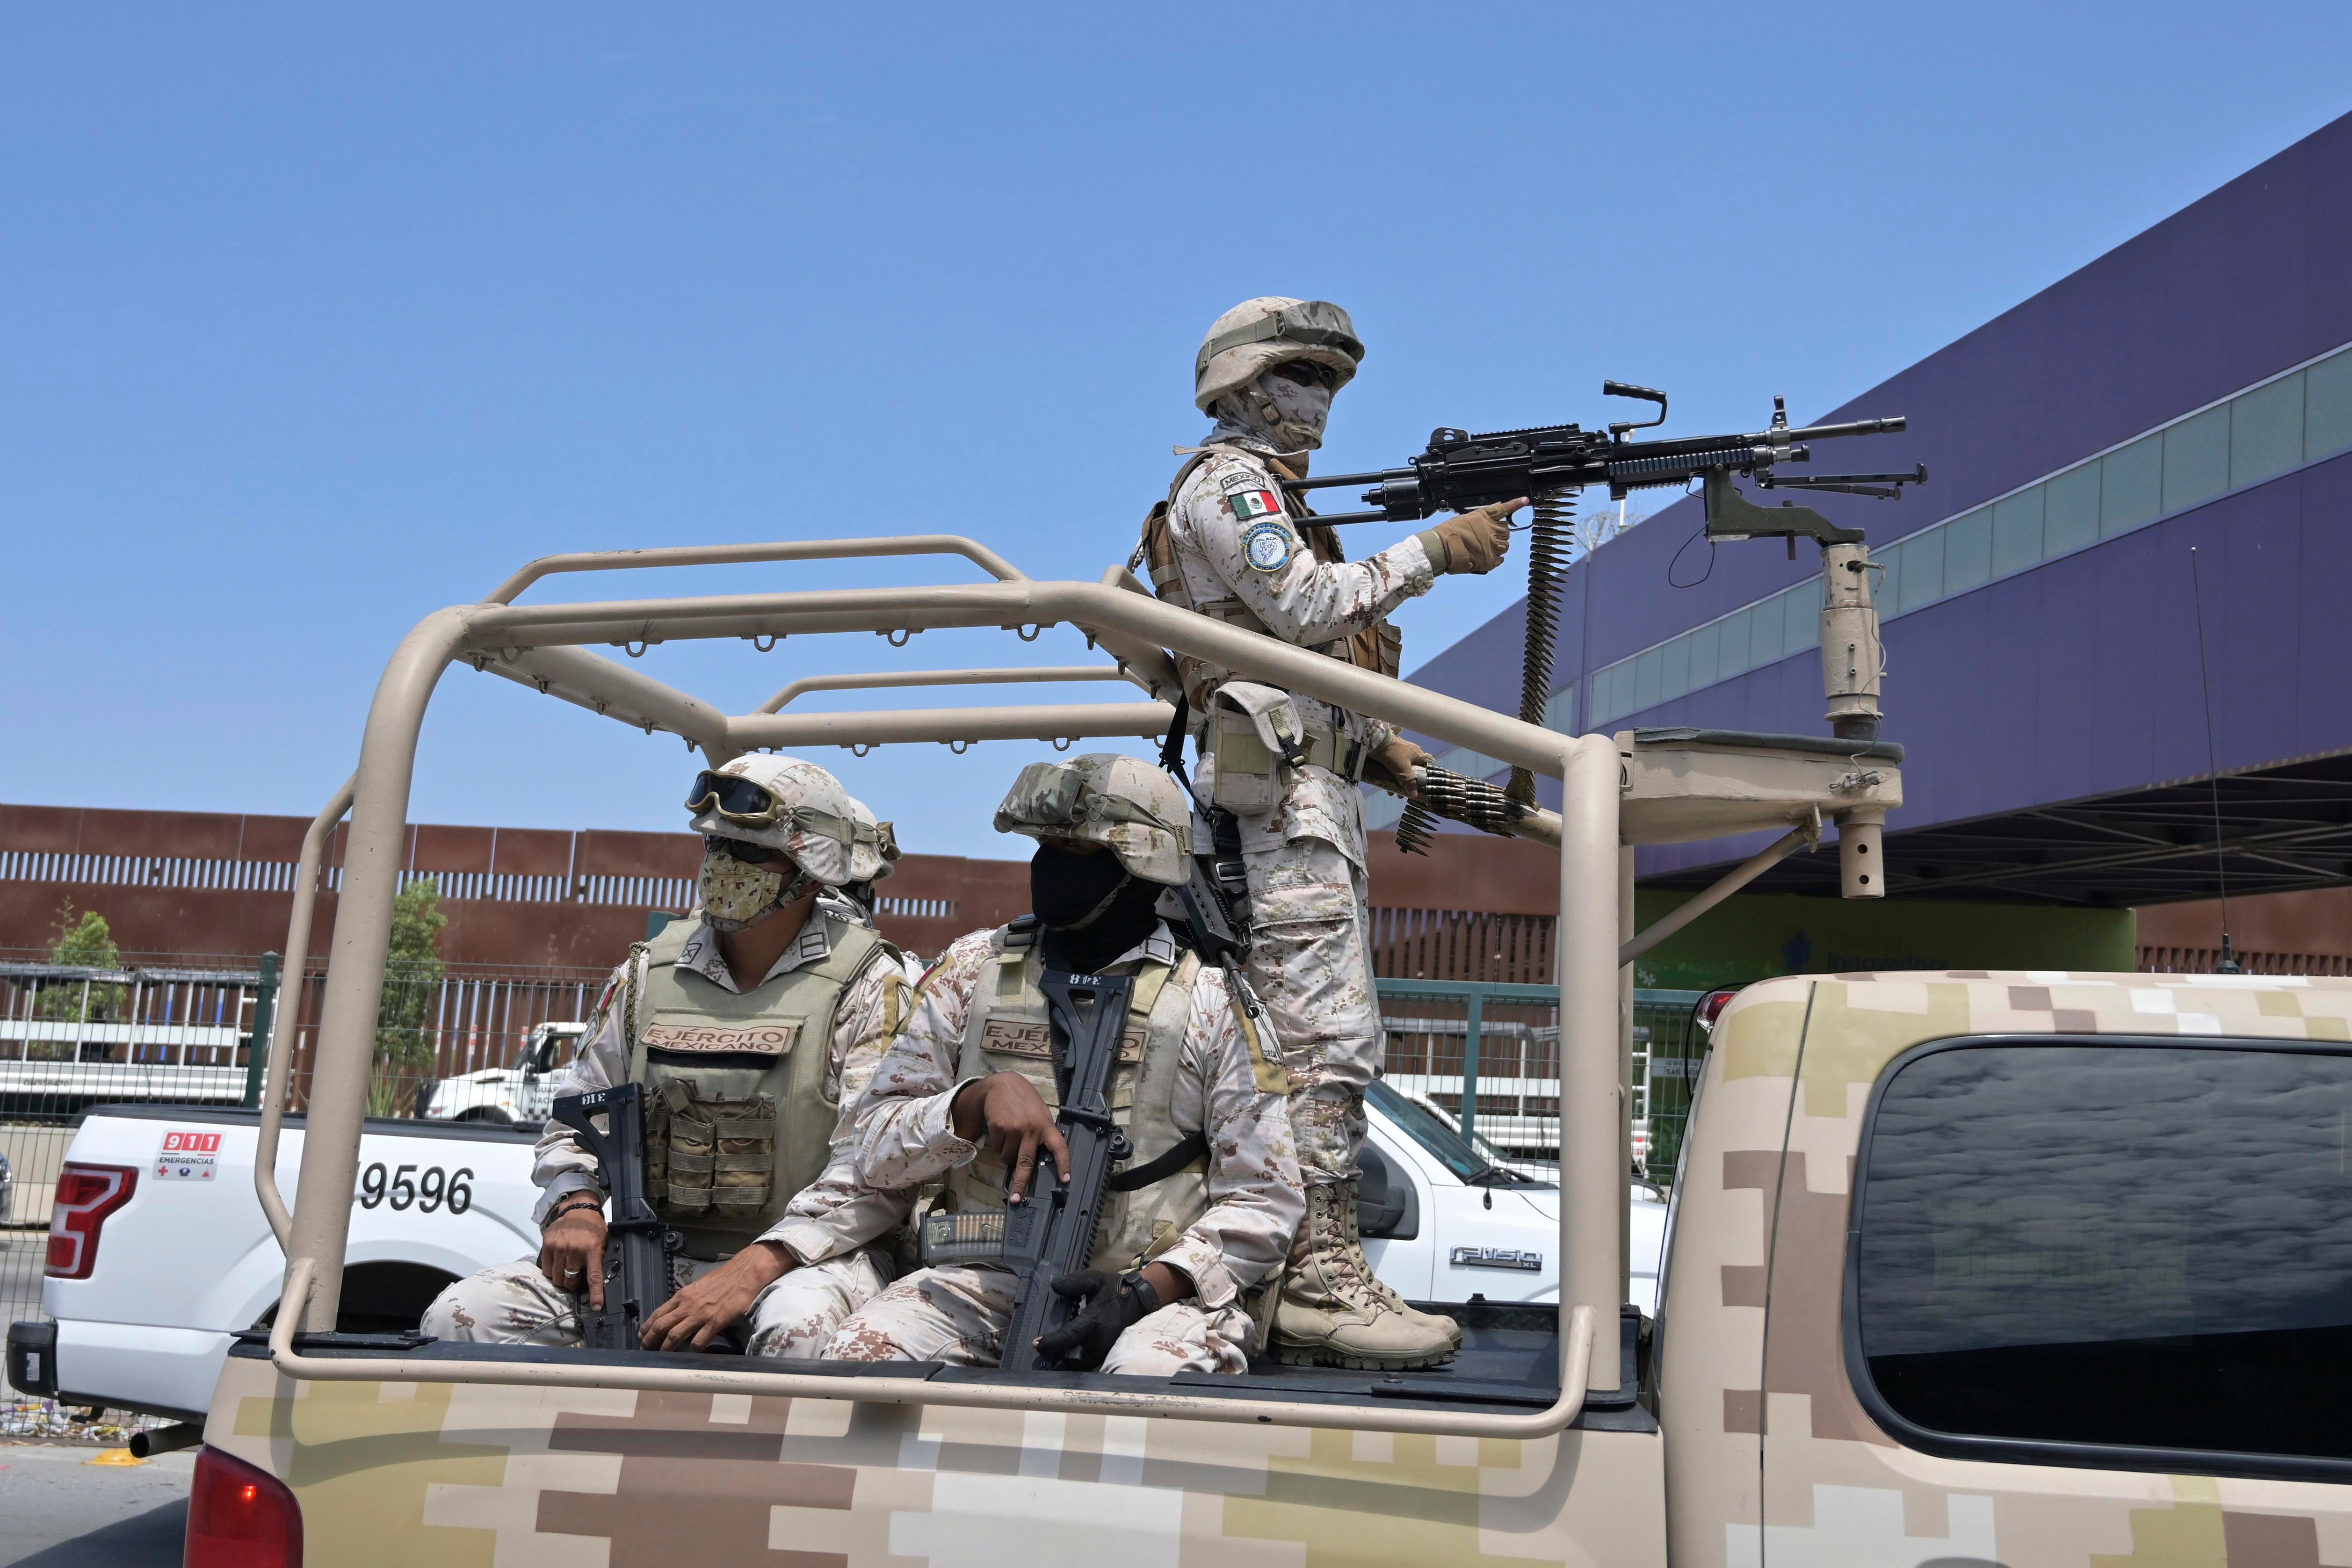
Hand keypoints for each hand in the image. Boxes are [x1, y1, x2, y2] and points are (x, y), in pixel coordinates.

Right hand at [538, 1206, 607, 1308]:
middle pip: (570, 1281)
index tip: (596, 1307)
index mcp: (592, 1249)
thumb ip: (598, 1258)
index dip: (595, 1294)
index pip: (594, 1277)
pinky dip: (552, 1271)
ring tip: (566, 1271)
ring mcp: (559, 1247)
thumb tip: (597, 1280)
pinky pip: (547, 1269)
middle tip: (575, 1278)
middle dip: (572, 1284)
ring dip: (562, 1278)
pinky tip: (558, 1264)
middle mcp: (574, 1249)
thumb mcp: (602, 1241)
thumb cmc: (592, 1227)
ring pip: (557, 1277)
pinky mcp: (547, 1245)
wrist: (578, 1208)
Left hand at [639, 1241, 792, 1351]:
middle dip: (650, 1339)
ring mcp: (700, 1315)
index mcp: (682, 1296)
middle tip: (645, 1349)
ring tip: (661, 1355)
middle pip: (661, 1325)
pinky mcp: (714, 1322)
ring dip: (666, 1347)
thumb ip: (687, 1300)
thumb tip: (678, 1312)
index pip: (658, 1313)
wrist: (743, 1274)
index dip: (647, 1326)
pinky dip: (693, 1348)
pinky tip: (692, 1353)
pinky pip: (699, 1340)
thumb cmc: (722, 1279)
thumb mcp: (698, 1287)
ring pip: (675, 1334)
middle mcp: (687, 1305)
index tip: (641, 1335)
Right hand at [950, 1072, 1069, 1203]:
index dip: (1063, 1164)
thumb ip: (1042, 1133)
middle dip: (1020, 1184)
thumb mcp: (1039, 1114)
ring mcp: (1015, 1129)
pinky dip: (998, 1144)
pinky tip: (1001, 1129)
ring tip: (1009, 1136)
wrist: (1001, 1084)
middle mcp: (1032, 1129)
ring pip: (1008, 1158)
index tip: (1065, 1180)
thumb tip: (1039, 1158)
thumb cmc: (1024, 1101)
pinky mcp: (999, 1128)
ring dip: (1007, 1154)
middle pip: (1026, 1163)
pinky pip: (998, 1148)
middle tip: (1016, 1198)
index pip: (1059, 1147)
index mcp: (1047, 1126)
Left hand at [1031, 1268, 1162, 1369]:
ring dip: (1067, 1366)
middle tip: (1041, 1359)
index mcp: (1095, 1321)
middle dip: (1057, 1362)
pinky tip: (1066, 1359)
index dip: (1052, 1342)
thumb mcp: (1095, 1279)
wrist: (1140, 1300)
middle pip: (1075, 1360)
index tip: (1036, 1344)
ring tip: (1051, 1361)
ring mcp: (1105, 1349)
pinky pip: (1090, 1363)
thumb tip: (1054, 1286)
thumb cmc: (1116, 1289)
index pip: (1070, 1336)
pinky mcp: (1108, 1352)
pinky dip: (1078, 1364)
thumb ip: (1074, 1282)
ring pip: (1083, 1365)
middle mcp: (1100, 1340)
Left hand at [1375, 738, 1433, 797]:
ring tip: (1392, 791)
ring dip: (1398, 779)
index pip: (1429, 761)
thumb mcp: (1403, 770)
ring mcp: (1399, 749)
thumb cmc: (1393, 754)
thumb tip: (1415, 795)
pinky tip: (1385, 781)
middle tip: (1406, 791)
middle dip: (1410, 780)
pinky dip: (1390, 773)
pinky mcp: (1389, 750)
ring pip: (1402, 767)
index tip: (1428, 780)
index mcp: (1417, 753)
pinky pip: (1392, 763)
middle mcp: (1410, 750)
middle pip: (1414, 767)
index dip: (1429, 771)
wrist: (1375, 741)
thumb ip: (1409, 782)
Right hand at [1422, 498, 1524, 574]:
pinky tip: (1488, 557)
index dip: (1516, 504)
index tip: (1525, 501)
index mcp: (1484, 517)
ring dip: (1498, 546)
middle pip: (1506, 530)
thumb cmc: (1448, 532)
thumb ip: (1478, 521)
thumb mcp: (1464, 518)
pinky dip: (1496, 558)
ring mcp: (1492, 545)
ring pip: (1505, 545)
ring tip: (1486, 548)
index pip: (1504, 508)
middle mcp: (1491, 529)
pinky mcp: (1490, 559)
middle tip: (1488, 537)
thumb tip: (1483, 526)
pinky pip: (1501, 559)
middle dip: (1500, 533)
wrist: (1441, 547)